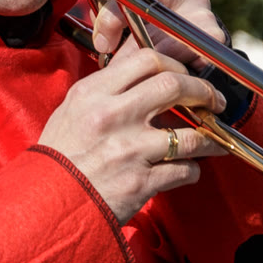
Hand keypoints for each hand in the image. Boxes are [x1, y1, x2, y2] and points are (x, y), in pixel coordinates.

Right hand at [37, 43, 228, 223]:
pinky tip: (189, 169)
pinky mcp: (141, 183)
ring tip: (216, 140)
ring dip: (210, 137)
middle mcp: (112, 117)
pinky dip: (193, 170)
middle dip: (203, 91)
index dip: (175, 63)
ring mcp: (129, 150)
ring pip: (190, 134)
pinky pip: (184, 170)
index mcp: (93, 93)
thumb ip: (106, 87)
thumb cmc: (60, 156)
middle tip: (212, 101)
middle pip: (174, 85)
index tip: (185, 75)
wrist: (46, 203)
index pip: (146, 58)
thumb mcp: (73, 110)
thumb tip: (142, 66)